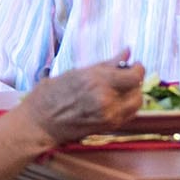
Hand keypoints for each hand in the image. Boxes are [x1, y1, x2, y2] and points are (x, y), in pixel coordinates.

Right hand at [24, 52, 144, 141]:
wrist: (40, 122)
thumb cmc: (53, 93)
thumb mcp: (79, 71)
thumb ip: (107, 64)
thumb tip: (127, 52)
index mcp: (98, 82)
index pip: (134, 76)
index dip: (138, 68)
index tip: (134, 64)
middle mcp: (106, 100)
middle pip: (138, 89)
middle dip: (134, 81)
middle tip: (125, 75)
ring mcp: (108, 116)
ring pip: (136, 103)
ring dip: (132, 94)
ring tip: (120, 88)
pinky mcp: (108, 127)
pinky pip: (129, 114)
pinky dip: (127, 106)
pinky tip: (115, 100)